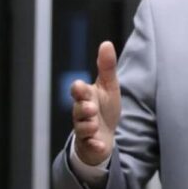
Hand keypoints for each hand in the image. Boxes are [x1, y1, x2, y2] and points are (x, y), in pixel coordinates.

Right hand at [71, 41, 121, 165]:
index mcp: (86, 96)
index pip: (78, 91)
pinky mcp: (89, 144)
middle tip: (90, 107)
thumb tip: (106, 43)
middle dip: (83, 108)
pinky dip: (94, 145)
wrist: (104, 135)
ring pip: (81, 127)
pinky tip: (99, 145)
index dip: (78, 89)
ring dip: (87, 126)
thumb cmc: (104, 107)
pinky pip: (89, 145)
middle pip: (78, 109)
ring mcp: (84, 129)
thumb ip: (107, 67)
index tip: (79, 86)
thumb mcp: (109, 86)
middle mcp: (82, 112)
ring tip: (94, 125)